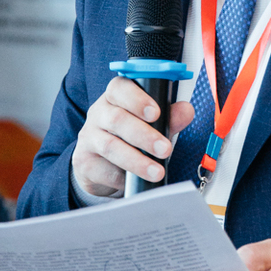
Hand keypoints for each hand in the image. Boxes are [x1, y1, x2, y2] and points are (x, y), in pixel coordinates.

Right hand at [72, 76, 195, 197]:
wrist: (102, 165)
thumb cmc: (130, 137)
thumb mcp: (152, 125)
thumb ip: (169, 117)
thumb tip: (186, 111)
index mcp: (115, 97)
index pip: (120, 88)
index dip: (138, 99)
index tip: (156, 113)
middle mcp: (98, 113)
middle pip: (117, 119)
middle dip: (144, 135)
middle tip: (165, 149)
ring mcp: (88, 137)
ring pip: (110, 146)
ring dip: (136, 160)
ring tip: (157, 172)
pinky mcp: (84, 161)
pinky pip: (102, 169)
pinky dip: (120, 177)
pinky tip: (133, 182)